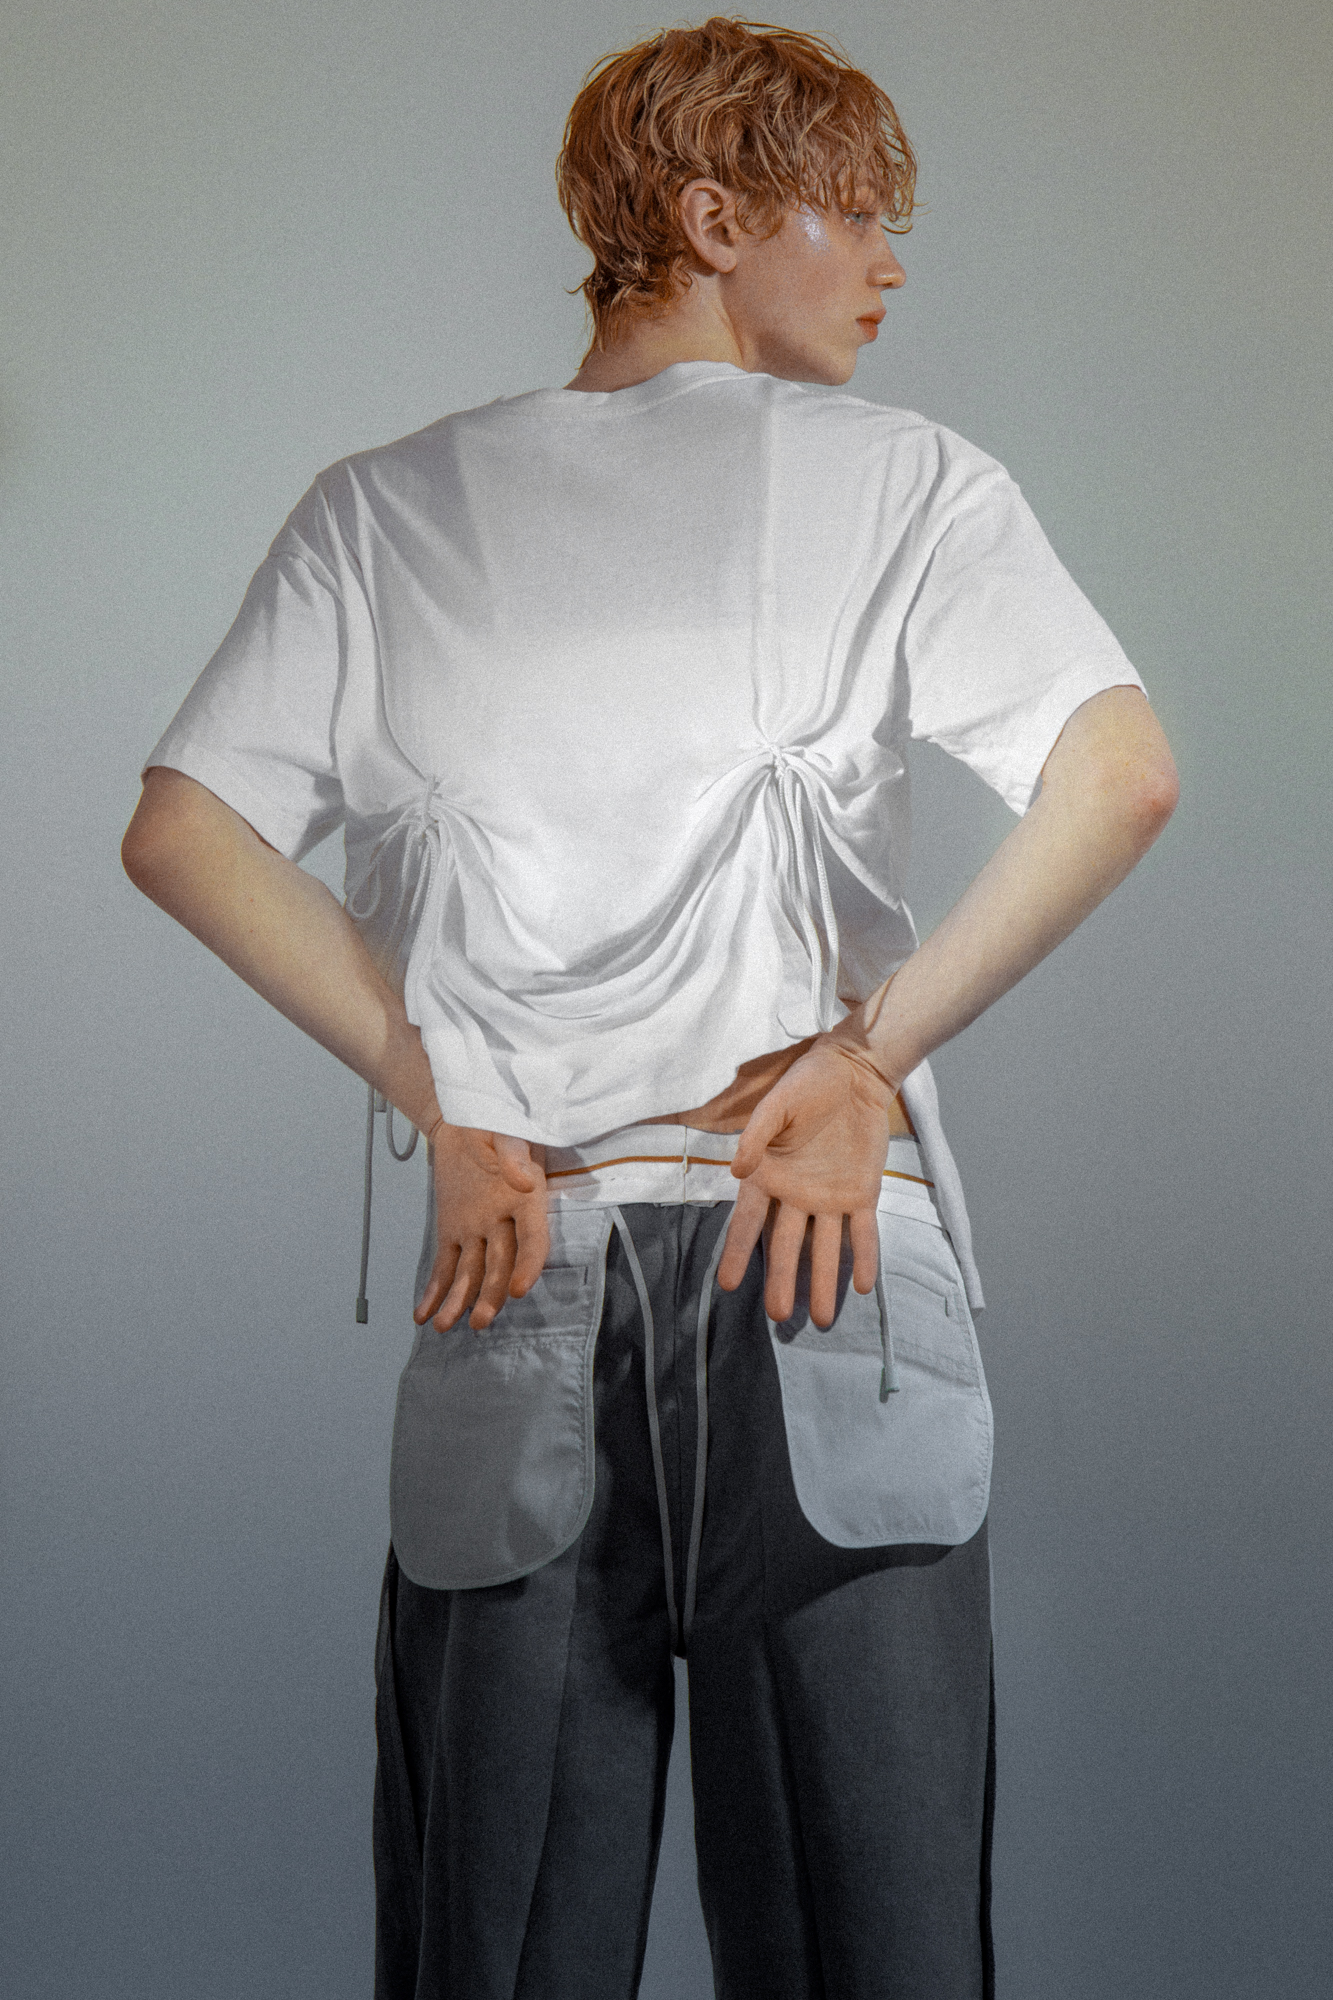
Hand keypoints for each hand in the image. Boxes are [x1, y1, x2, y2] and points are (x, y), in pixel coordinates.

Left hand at [414, 1123, 549, 1332]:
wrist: (464, 1116)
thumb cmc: (494, 1119)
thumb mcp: (507, 1129)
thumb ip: (514, 1153)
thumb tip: (521, 1180)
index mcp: (526, 1199)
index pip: (533, 1240)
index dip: (528, 1266)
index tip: (517, 1289)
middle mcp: (504, 1221)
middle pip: (500, 1265)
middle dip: (490, 1295)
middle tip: (479, 1321)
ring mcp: (477, 1229)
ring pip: (471, 1273)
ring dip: (459, 1301)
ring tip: (443, 1326)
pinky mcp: (452, 1230)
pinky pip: (445, 1265)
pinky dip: (434, 1290)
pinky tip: (424, 1314)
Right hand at [715, 1036, 896, 1326]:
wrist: (854, 1071)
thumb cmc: (807, 1084)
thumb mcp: (775, 1104)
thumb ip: (756, 1136)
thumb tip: (736, 1170)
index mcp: (769, 1176)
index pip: (748, 1223)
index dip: (738, 1253)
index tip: (728, 1284)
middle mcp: (796, 1195)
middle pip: (786, 1246)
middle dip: (783, 1281)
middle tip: (778, 1317)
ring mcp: (830, 1197)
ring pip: (825, 1248)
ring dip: (824, 1282)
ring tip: (823, 1320)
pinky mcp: (862, 1192)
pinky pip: (862, 1232)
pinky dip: (864, 1257)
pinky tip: (860, 1286)